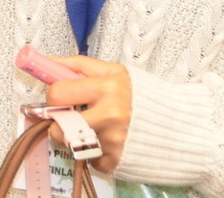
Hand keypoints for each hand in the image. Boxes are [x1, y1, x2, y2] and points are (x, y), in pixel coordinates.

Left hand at [44, 54, 131, 173]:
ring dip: (75, 138)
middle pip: (59, 126)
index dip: (54, 95)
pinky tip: (107, 142)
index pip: (58, 93)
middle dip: (58, 123)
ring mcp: (112, 140)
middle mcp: (110, 114)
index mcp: (108, 87)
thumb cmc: (142, 96)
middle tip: (68, 117)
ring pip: (71, 144)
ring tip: (90, 129)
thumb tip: (47, 62)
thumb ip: (79, 65)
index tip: (60, 97)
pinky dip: (94, 152)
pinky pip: (89, 159)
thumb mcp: (113, 72)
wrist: (176, 126)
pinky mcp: (115, 161)